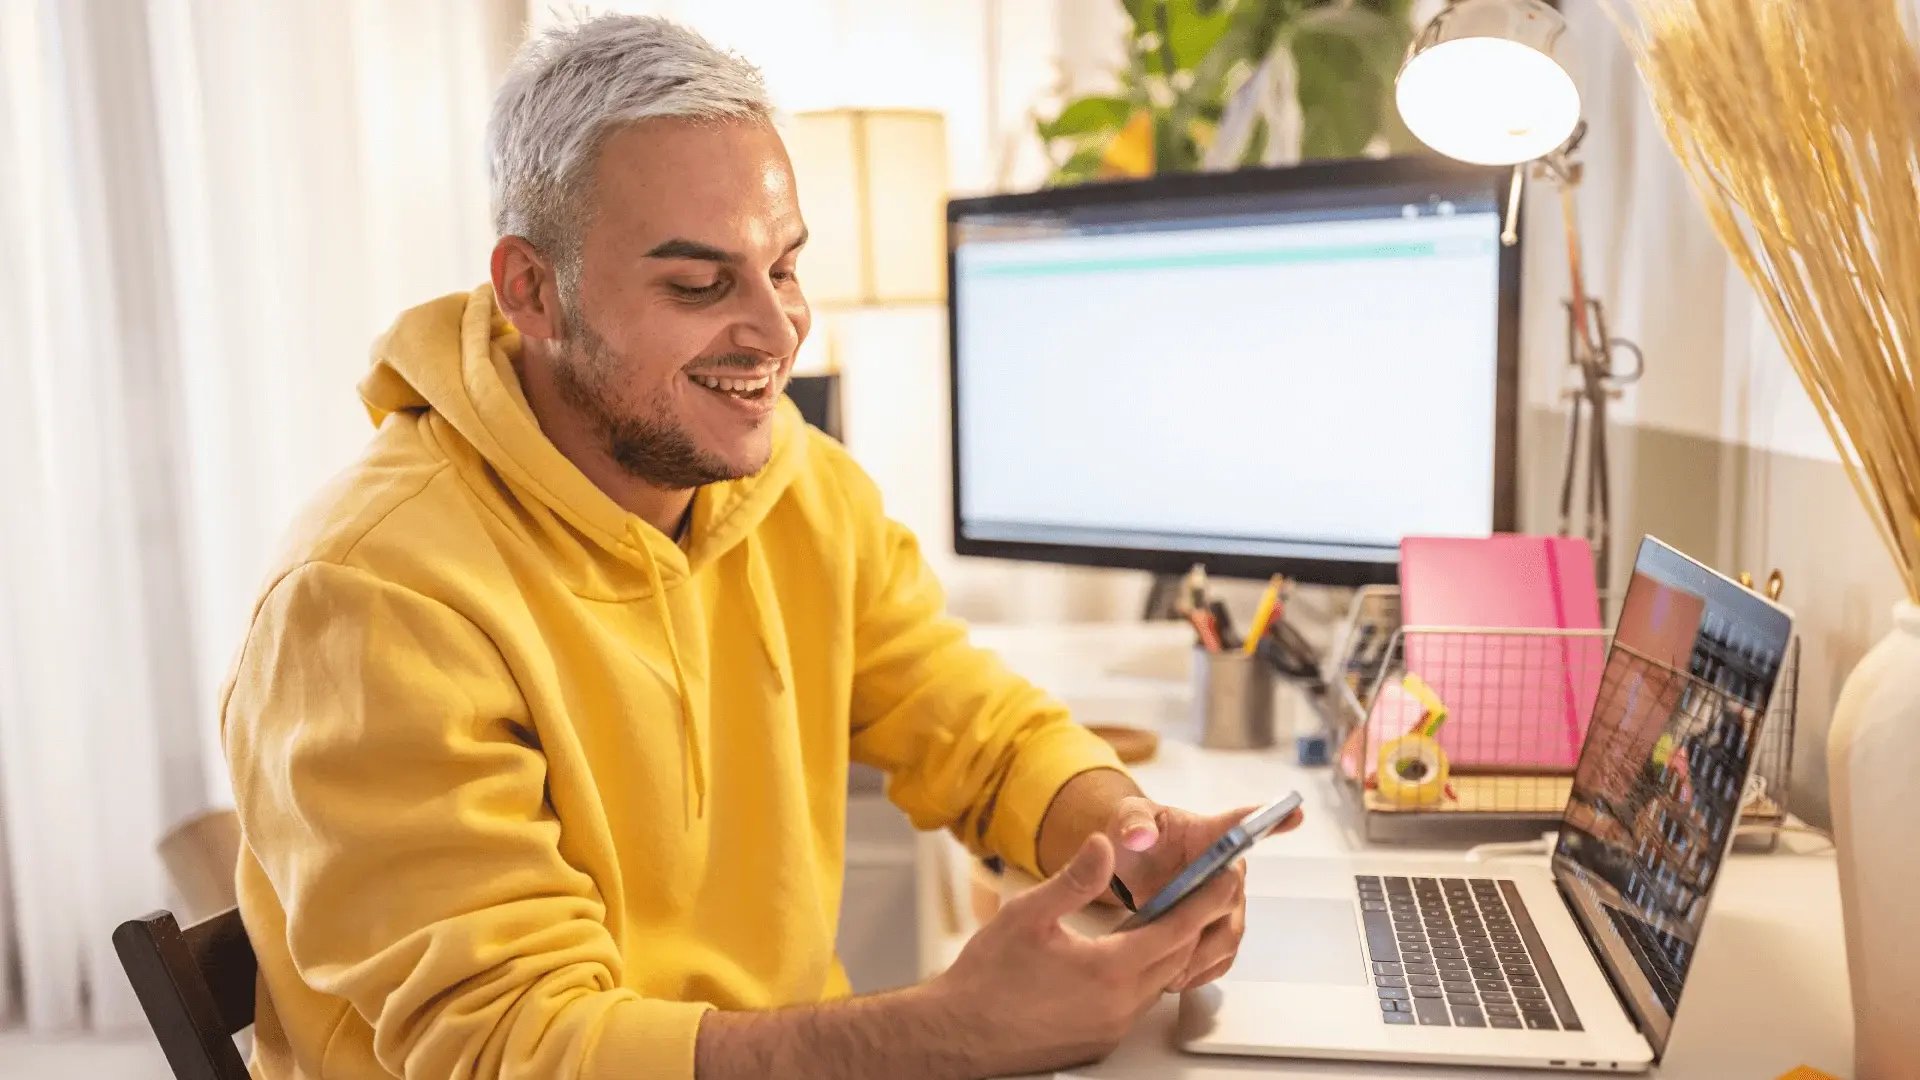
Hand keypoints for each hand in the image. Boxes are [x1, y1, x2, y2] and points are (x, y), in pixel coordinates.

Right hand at [927, 832, 1239, 1075]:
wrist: (958, 1035)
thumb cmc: (986, 979)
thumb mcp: (1028, 914)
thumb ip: (1073, 880)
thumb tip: (1104, 846)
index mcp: (1108, 970)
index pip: (1177, 929)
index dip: (1206, 900)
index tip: (1227, 877)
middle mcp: (1119, 1005)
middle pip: (1178, 958)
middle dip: (1197, 922)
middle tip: (1207, 890)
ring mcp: (1111, 1027)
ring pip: (1160, 983)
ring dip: (1171, 950)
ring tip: (1171, 917)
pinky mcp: (1099, 1041)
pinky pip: (1140, 1004)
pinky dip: (1148, 975)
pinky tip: (1132, 958)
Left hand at [1107, 797, 1304, 991]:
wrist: (1129, 868)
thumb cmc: (1135, 835)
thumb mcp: (1127, 818)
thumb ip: (1132, 822)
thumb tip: (1140, 836)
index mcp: (1210, 833)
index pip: (1243, 823)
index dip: (1272, 819)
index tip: (1296, 812)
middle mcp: (1228, 869)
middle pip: (1232, 896)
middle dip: (1206, 919)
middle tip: (1175, 936)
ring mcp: (1227, 902)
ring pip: (1230, 933)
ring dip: (1202, 955)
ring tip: (1169, 972)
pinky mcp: (1219, 930)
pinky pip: (1222, 956)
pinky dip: (1201, 971)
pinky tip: (1176, 979)